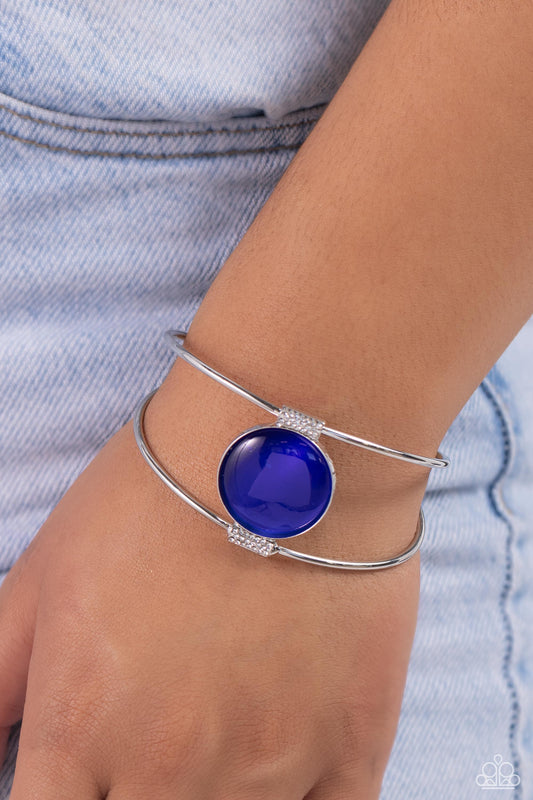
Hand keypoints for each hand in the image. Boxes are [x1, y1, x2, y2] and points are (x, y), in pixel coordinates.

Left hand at [0, 389, 419, 798]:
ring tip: (219, 735)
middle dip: (139, 795)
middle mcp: (169, 769)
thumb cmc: (158, 495)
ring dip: (216, 797)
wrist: (283, 447)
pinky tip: (286, 773)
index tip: (88, 780)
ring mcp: (269, 766)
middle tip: (159, 748)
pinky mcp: (352, 744)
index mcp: (80, 731)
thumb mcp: (46, 571)